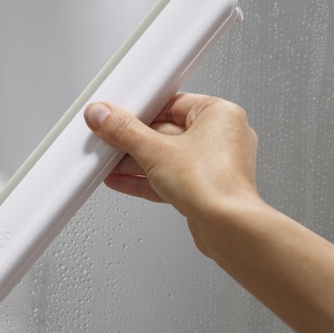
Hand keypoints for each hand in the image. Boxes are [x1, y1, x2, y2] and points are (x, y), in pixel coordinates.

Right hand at [83, 93, 260, 257]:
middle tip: (110, 139)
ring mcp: (214, 165)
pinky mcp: (205, 188)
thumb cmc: (215, 186)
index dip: (140, 110)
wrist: (229, 229)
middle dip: (133, 141)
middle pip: (165, 131)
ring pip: (167, 157)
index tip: (119, 114)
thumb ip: (124, 131)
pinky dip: (147, 178)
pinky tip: (123, 180)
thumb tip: (104, 116)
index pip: (171, 103)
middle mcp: (222, 137)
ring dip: (136, 162)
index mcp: (220, 114)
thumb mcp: (155, 151)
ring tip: (112, 163)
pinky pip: (170, 177)